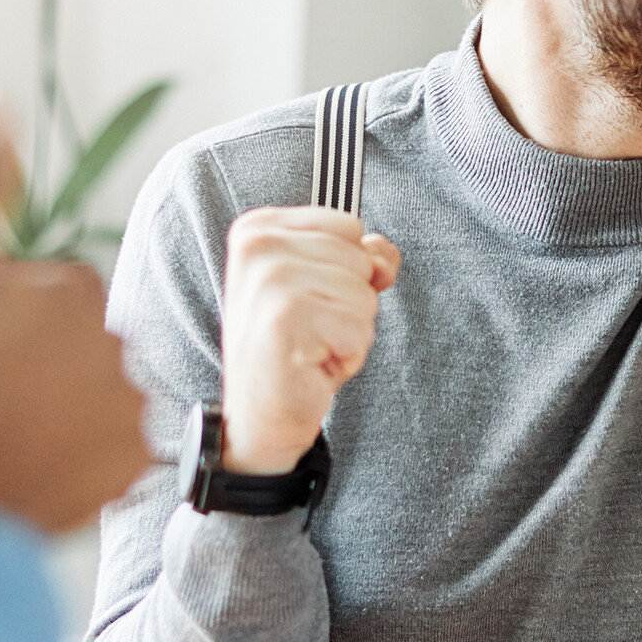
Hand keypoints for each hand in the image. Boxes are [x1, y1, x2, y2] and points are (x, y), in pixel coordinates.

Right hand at [0, 126, 149, 533]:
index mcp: (72, 285)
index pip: (55, 291)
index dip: (10, 321)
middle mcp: (119, 338)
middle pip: (82, 342)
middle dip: (45, 363)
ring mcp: (133, 401)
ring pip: (100, 393)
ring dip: (68, 411)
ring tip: (16, 436)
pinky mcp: (140, 459)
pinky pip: (119, 447)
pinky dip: (88, 458)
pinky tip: (46, 466)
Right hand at [220, 207, 400, 475]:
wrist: (260, 415)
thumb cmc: (293, 347)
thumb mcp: (325, 286)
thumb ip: (361, 256)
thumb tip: (383, 258)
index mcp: (259, 228)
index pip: (349, 226)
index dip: (345, 269)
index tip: (310, 299)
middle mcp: (257, 246)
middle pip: (360, 258)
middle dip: (349, 302)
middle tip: (310, 329)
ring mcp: (270, 280)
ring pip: (364, 293)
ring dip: (350, 329)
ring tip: (311, 345)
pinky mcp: (286, 319)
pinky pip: (360, 326)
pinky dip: (348, 353)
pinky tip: (313, 363)